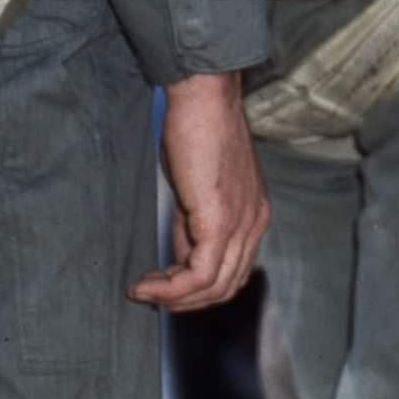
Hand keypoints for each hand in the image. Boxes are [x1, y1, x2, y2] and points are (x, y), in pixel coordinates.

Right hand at [134, 69, 268, 309]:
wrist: (204, 97)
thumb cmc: (196, 130)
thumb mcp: (198, 187)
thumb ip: (194, 223)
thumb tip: (179, 255)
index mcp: (254, 215)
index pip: (233, 271)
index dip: (198, 288)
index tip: (164, 287)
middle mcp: (255, 223)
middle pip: (227, 286)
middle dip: (186, 302)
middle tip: (151, 297)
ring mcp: (242, 224)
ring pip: (214, 286)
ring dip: (174, 300)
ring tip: (143, 292)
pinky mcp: (221, 221)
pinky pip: (199, 275)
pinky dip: (170, 289)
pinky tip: (145, 285)